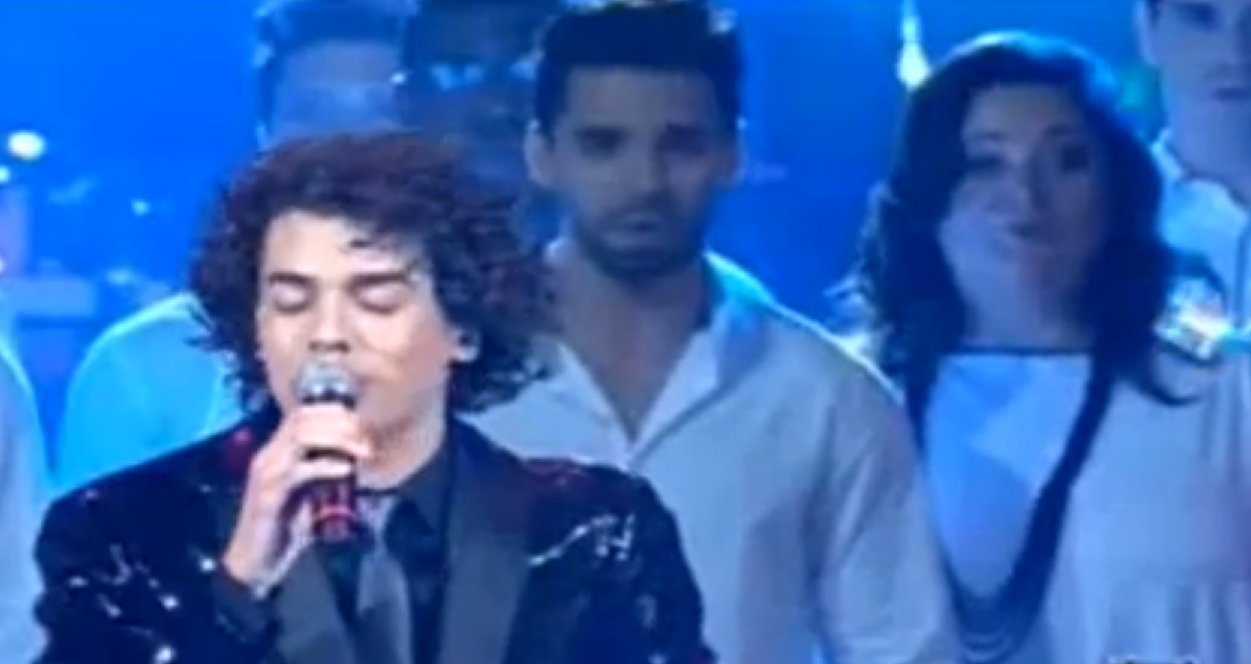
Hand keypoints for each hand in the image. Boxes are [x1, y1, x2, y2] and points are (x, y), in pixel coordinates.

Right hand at [221, 405, 371, 595]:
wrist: (256, 562)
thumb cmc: (287, 528)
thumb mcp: (311, 493)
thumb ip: (327, 473)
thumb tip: (358, 460)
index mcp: (277, 451)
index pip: (303, 413)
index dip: (334, 412)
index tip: (363, 423)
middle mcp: (269, 455)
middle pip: (303, 418)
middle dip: (340, 422)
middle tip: (367, 438)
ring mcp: (266, 472)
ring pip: (300, 436)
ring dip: (337, 438)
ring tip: (362, 451)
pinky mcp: (268, 493)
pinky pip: (298, 470)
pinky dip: (326, 466)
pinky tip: (346, 470)